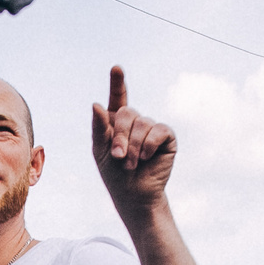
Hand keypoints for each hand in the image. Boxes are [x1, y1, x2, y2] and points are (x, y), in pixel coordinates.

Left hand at [90, 65, 175, 213]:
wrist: (134, 195)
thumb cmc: (115, 175)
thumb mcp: (101, 151)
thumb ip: (99, 128)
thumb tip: (97, 104)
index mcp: (117, 123)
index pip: (118, 98)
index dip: (118, 83)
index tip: (116, 69)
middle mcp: (136, 122)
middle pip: (128, 113)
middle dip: (120, 136)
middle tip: (118, 157)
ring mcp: (152, 128)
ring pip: (142, 123)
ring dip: (133, 146)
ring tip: (130, 163)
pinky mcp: (166, 137)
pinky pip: (158, 130)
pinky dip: (149, 144)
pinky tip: (147, 157)